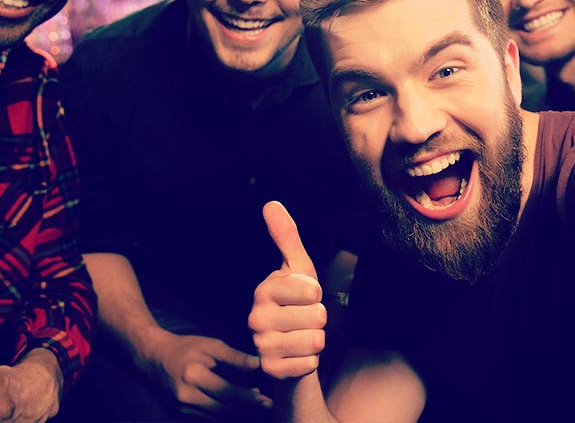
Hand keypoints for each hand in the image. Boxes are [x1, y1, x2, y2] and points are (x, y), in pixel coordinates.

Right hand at [137, 326, 271, 417]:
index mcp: (194, 375)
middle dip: (247, 409)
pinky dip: (224, 414)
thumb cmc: (186, 347)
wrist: (155, 357)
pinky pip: (208, 416)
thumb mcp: (210, 345)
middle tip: (267, 406)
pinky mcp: (181, 412)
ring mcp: (183, 406)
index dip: (247, 397)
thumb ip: (233, 356)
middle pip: (223, 408)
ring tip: (256, 408)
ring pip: (216, 416)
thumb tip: (256, 365)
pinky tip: (238, 408)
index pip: (227, 391)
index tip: (265, 399)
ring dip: (237, 413)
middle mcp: (187, 395)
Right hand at [249, 201, 326, 379]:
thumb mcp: (297, 268)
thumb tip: (271, 203)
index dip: (317, 294)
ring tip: (302, 336)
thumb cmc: (297, 304)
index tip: (305, 297)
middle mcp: (256, 318)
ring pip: (314, 340)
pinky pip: (309, 364)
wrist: (289, 350)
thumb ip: (286, 237)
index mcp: (263, 290)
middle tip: (304, 320)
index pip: (311, 290)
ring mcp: (261, 345)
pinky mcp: (270, 370)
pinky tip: (298, 357)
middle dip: (319, 319)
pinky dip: (310, 362)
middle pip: (316, 316)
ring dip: (316, 340)